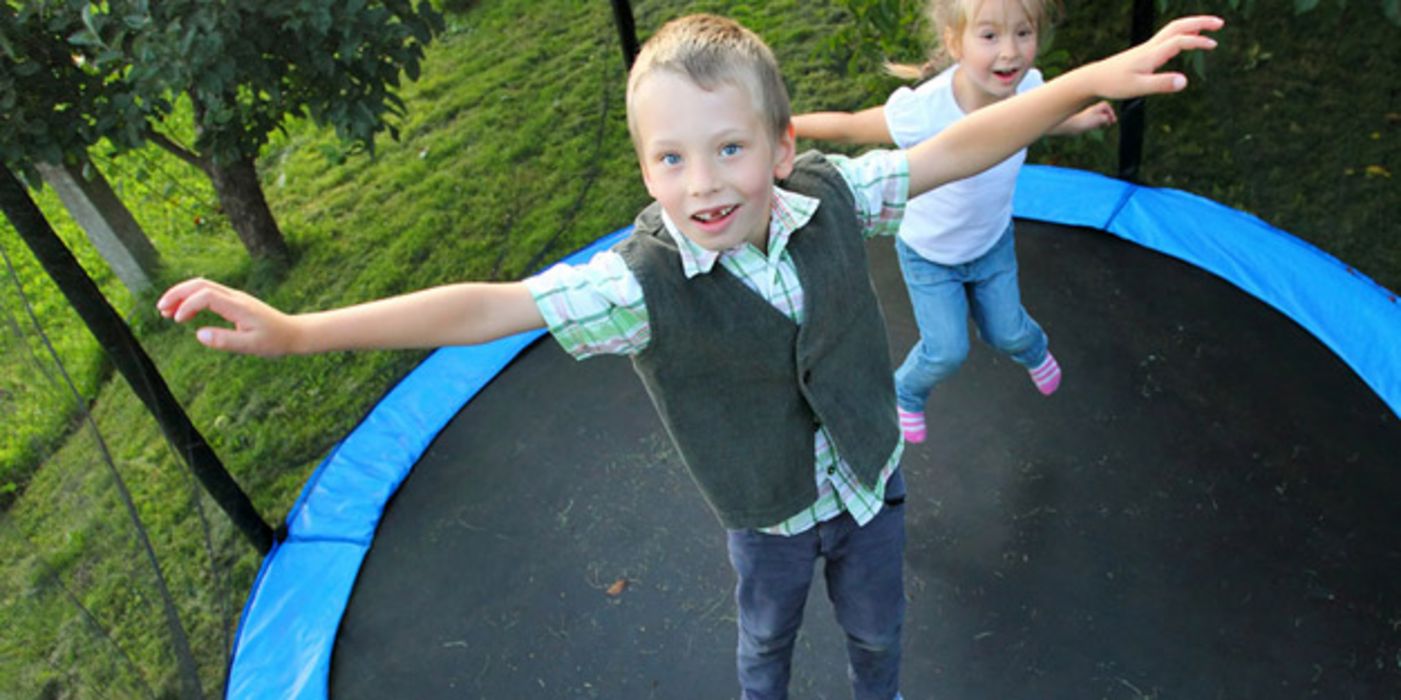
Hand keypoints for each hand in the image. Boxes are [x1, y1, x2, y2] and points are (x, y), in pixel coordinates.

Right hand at [157, 278, 299, 356]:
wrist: (292, 333)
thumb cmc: (274, 341)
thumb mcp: (251, 346)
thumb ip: (225, 341)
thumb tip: (199, 334)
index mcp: (239, 306)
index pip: (207, 295)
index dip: (188, 305)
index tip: (178, 321)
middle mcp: (235, 297)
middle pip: (200, 284)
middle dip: (177, 293)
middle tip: (160, 309)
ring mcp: (234, 297)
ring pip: (203, 286)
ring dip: (182, 295)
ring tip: (165, 312)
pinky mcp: (233, 302)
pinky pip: (208, 294)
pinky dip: (191, 299)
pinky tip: (183, 314)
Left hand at [1071, 100, 1116, 132]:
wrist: (1071, 126)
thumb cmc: (1085, 121)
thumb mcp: (1100, 119)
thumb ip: (1106, 118)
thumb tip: (1108, 119)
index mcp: (1095, 108)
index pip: (1106, 105)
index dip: (1111, 111)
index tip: (1112, 118)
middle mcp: (1092, 111)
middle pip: (1103, 110)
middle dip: (1108, 116)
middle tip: (1112, 122)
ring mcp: (1088, 116)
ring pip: (1099, 117)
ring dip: (1104, 120)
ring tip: (1106, 125)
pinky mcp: (1085, 122)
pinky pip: (1094, 122)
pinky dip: (1098, 124)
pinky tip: (1098, 128)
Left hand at [1090, 15, 1223, 99]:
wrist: (1095, 78)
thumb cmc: (1114, 84)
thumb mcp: (1138, 88)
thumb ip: (1161, 84)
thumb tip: (1184, 81)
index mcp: (1151, 54)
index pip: (1179, 41)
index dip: (1197, 42)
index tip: (1213, 45)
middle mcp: (1151, 46)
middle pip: (1178, 26)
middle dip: (1200, 22)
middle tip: (1220, 23)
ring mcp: (1148, 48)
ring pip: (1173, 29)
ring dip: (1193, 26)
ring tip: (1211, 28)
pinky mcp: (1145, 52)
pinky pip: (1168, 37)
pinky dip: (1183, 33)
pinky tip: (1188, 40)